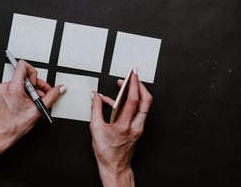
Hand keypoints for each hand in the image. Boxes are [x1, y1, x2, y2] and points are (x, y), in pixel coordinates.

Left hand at [0, 60, 65, 151]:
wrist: (3, 134)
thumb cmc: (15, 125)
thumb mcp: (38, 110)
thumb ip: (51, 96)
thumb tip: (59, 89)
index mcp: (14, 88)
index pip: (23, 65)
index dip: (34, 72)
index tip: (36, 83)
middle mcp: (6, 86)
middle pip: (25, 76)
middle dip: (36, 86)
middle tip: (40, 96)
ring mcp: (3, 89)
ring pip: (22, 82)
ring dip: (31, 91)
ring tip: (33, 102)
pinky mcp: (2, 93)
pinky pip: (16, 87)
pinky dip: (24, 93)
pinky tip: (27, 103)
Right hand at [90, 68, 151, 186]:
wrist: (115, 166)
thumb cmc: (107, 152)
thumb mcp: (95, 128)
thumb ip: (95, 109)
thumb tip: (95, 96)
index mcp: (124, 125)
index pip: (134, 100)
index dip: (134, 84)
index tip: (132, 74)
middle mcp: (135, 126)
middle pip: (146, 100)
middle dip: (140, 85)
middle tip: (133, 76)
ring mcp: (138, 127)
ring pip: (144, 105)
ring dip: (136, 93)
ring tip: (125, 86)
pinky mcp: (138, 128)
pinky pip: (138, 111)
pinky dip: (130, 103)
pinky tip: (117, 101)